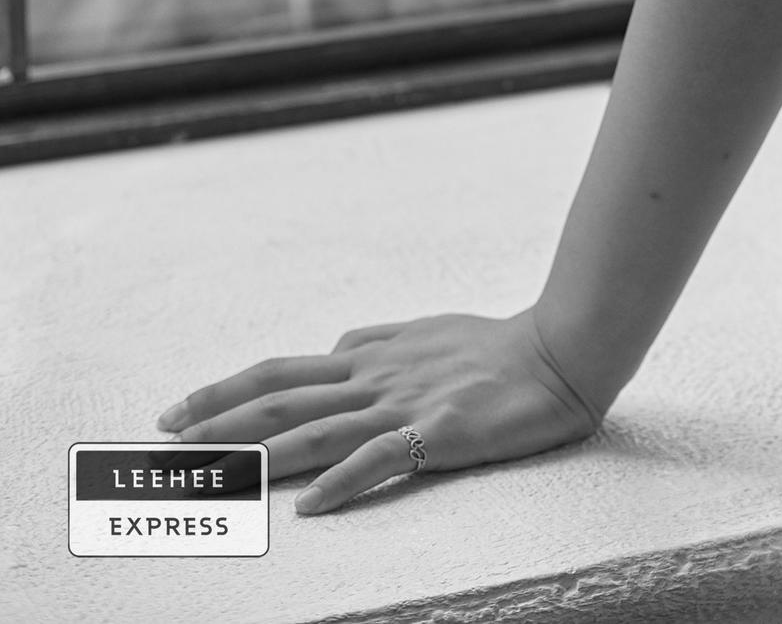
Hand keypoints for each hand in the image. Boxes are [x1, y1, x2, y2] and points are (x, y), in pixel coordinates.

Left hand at [154, 305, 596, 514]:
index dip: (226, 392)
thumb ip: (380, 339)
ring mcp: (406, 404)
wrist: (561, 350)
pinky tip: (311, 507)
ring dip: (260, 457)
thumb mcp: (426, 330)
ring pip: (319, 431)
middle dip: (219, 426)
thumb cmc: (497, 344)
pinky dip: (343, 482)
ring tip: (212, 480)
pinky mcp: (440, 431)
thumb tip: (339, 343)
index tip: (176, 414)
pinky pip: (384, 459)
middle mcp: (376, 378)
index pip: (282, 374)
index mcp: (371, 357)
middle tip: (164, 450)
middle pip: (282, 401)